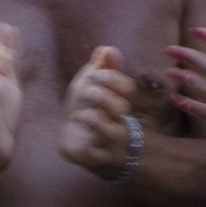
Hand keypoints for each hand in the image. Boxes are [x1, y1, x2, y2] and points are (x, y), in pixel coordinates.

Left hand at [60, 47, 136, 177]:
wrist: (79, 142)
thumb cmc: (90, 109)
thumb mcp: (92, 86)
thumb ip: (101, 68)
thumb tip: (108, 49)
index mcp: (117, 101)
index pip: (126, 88)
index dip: (114, 79)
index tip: (97, 73)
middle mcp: (117, 120)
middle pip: (120, 109)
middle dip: (105, 97)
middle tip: (89, 91)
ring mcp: (107, 141)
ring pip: (111, 133)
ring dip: (96, 121)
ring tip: (81, 114)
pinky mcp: (94, 158)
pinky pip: (97, 158)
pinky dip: (89, 153)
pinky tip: (81, 146)